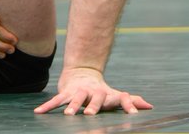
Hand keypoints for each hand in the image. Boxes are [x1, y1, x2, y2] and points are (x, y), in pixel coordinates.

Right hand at [34, 67, 152, 115]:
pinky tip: (38, 112)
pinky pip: (55, 100)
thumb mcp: (114, 95)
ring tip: (68, 115)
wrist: (81, 73)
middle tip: (90, 114)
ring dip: (71, 106)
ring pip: (74, 99)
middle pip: (94, 99)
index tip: (134, 114)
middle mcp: (93, 93)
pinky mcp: (65, 93)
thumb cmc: (100, 91)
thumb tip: (149, 106)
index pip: (120, 98)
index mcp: (107, 95)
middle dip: (92, 106)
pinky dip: (47, 106)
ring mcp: (78, 92)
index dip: (128, 104)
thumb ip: (130, 101)